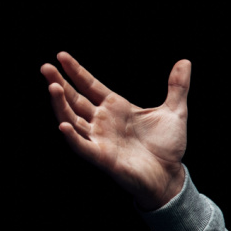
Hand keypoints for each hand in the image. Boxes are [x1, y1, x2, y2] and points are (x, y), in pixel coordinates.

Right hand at [41, 52, 190, 209]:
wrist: (170, 175)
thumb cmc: (168, 145)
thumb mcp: (175, 111)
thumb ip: (177, 87)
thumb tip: (184, 62)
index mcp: (116, 108)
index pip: (90, 86)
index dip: (77, 72)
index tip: (62, 56)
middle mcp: (103, 121)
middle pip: (75, 99)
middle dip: (59, 83)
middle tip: (45, 67)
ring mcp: (100, 138)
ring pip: (73, 119)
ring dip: (61, 104)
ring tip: (52, 87)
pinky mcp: (102, 157)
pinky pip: (82, 146)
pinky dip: (72, 136)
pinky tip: (64, 124)